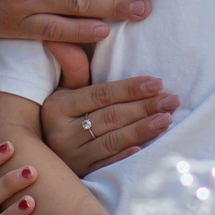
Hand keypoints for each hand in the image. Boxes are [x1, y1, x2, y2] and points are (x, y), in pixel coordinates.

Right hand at [41, 74, 178, 173]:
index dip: (130, 89)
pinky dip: (127, 156)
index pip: (101, 95)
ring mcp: (72, 158)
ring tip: (167, 119)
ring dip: (143, 130)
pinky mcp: (82, 176)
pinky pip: (109, 165)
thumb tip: (63, 39)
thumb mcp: (61, 91)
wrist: (43, 155)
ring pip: (113, 141)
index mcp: (58, 108)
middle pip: (111, 118)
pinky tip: (146, 149)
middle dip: (144, 108)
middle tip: (172, 100)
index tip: (157, 82)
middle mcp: (62, 134)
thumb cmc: (61, 116)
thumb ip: (72, 67)